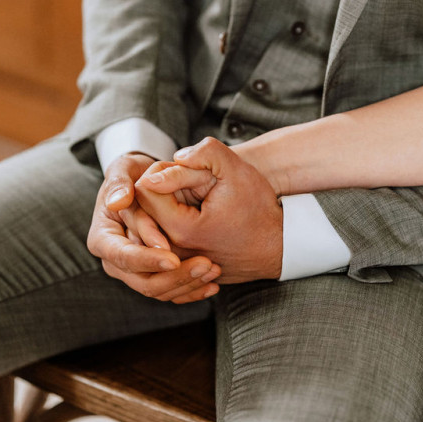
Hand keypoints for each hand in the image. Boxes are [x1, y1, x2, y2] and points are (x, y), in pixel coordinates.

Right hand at [87, 153, 220, 302]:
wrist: (147, 186)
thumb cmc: (134, 176)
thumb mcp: (125, 169)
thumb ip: (120, 182)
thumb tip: (118, 202)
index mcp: (102, 239)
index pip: (122, 256)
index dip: (147, 259)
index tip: (173, 258)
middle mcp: (115, 262)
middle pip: (143, 282)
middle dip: (176, 276)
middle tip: (206, 264)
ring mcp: (134, 273)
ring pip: (160, 291)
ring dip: (188, 284)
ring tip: (214, 270)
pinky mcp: (152, 277)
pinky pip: (171, 293)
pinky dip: (191, 290)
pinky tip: (212, 285)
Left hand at [134, 137, 282, 282]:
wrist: (278, 246)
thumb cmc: (259, 210)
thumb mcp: (237, 171)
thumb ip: (204, 154)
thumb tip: (172, 159)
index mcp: (181, 229)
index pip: (144, 190)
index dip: (161, 172)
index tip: (186, 172)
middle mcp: (173, 251)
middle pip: (144, 208)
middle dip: (162, 190)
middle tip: (193, 187)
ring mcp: (176, 262)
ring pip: (151, 225)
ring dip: (166, 207)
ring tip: (196, 202)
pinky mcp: (181, 267)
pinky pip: (160, 240)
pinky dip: (171, 224)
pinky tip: (196, 217)